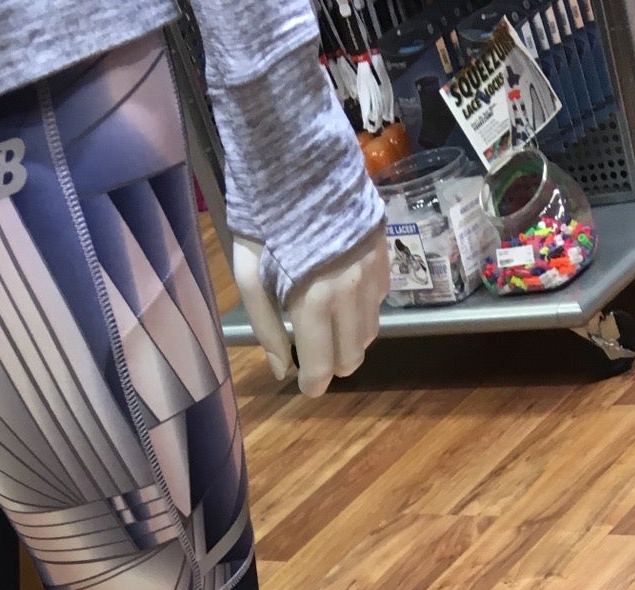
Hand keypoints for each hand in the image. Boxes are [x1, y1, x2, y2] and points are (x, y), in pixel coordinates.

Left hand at [232, 229, 387, 398]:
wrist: (300, 157)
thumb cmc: (264, 216)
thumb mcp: (249, 274)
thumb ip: (266, 327)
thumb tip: (282, 370)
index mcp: (313, 303)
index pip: (322, 366)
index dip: (313, 385)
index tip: (305, 387)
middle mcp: (349, 295)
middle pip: (352, 357)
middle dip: (332, 365)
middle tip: (314, 355)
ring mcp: (371, 275)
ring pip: (370, 333)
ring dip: (349, 339)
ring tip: (327, 326)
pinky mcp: (384, 257)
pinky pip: (379, 302)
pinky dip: (362, 309)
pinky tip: (342, 295)